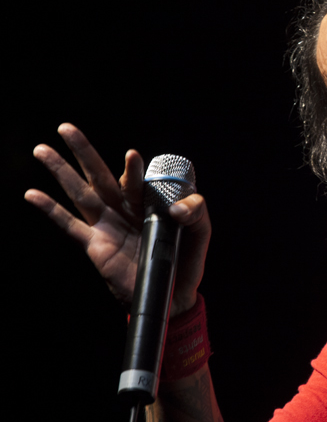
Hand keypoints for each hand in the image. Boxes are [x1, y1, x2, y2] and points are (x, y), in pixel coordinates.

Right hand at [25, 124, 209, 316]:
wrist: (173, 295)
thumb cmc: (187, 260)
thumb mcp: (200, 231)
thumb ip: (196, 211)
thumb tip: (175, 207)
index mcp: (148, 201)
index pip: (136, 180)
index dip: (133, 169)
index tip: (133, 157)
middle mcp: (124, 208)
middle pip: (100, 175)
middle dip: (83, 151)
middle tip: (65, 127)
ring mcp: (107, 225)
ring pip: (80, 193)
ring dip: (60, 172)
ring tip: (41, 149)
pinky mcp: (95, 245)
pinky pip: (69, 225)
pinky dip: (50, 210)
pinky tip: (32, 194)